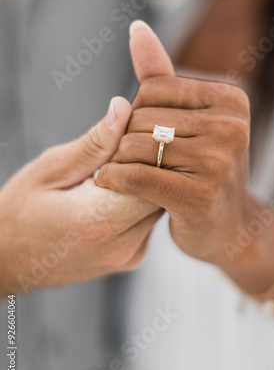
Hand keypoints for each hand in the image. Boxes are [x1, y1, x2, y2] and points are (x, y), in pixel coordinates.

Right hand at [0, 96, 161, 295]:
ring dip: (144, 181)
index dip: (148, 147)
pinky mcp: (132, 258)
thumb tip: (124, 107)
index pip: (155, 174)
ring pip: (160, 203)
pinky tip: (112, 194)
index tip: (131, 132)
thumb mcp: (51, 169)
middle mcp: (123, 244)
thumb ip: (95, 142)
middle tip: (121, 148)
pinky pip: (148, 220)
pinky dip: (138, 201)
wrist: (8, 262)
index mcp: (101, 220)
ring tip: (112, 172)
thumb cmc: (19, 213)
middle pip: (163, 189)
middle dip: (149, 162)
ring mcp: (129, 256)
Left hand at [96, 22, 250, 268]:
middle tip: (128, 158)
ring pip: (134, 146)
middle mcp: (231, 126)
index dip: (135, 112)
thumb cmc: (205, 168)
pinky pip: (134, 176)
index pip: (153, 88)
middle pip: (142, 117)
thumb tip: (136, 28)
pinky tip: (106, 182)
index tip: (141, 134)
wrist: (231, 226)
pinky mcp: (199, 196)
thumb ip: (162, 75)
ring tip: (120, 170)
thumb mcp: (192, 120)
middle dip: (125, 138)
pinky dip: (111, 179)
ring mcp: (218, 162)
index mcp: (231, 99)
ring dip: (115, 160)